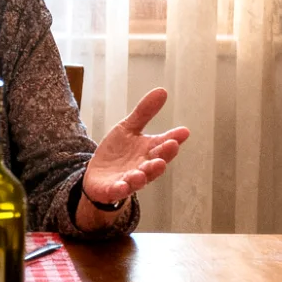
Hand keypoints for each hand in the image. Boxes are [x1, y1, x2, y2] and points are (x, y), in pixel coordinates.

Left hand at [82, 87, 191, 206]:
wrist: (98, 176)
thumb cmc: (119, 152)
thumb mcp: (128, 128)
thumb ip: (144, 113)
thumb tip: (162, 90)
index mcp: (149, 150)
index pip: (164, 143)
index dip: (174, 138)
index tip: (184, 131)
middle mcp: (143, 166)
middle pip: (156, 161)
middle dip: (164, 155)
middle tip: (172, 146)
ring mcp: (129, 179)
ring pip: (140, 178)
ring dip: (145, 174)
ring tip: (149, 168)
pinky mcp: (113, 189)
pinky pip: (119, 190)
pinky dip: (121, 189)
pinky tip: (122, 185)